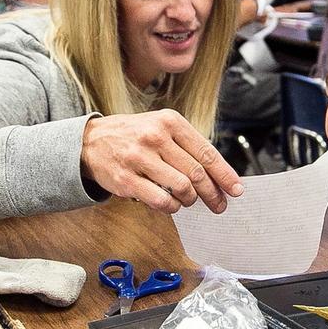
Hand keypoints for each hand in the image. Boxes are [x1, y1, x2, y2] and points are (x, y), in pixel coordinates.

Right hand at [80, 109, 243, 213]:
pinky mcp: (126, 179)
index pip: (206, 152)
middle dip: (213, 193)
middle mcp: (155, 137)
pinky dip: (172, 207)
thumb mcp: (161, 127)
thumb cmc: (133, 135)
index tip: (236, 190)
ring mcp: (139, 158)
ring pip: (182, 188)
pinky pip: (161, 200)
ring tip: (189, 201)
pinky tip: (171, 204)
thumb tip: (219, 174)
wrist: (90, 141)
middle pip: (197, 173)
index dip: (225, 175)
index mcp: (170, 121)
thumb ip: (188, 146)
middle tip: (219, 205)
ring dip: (191, 200)